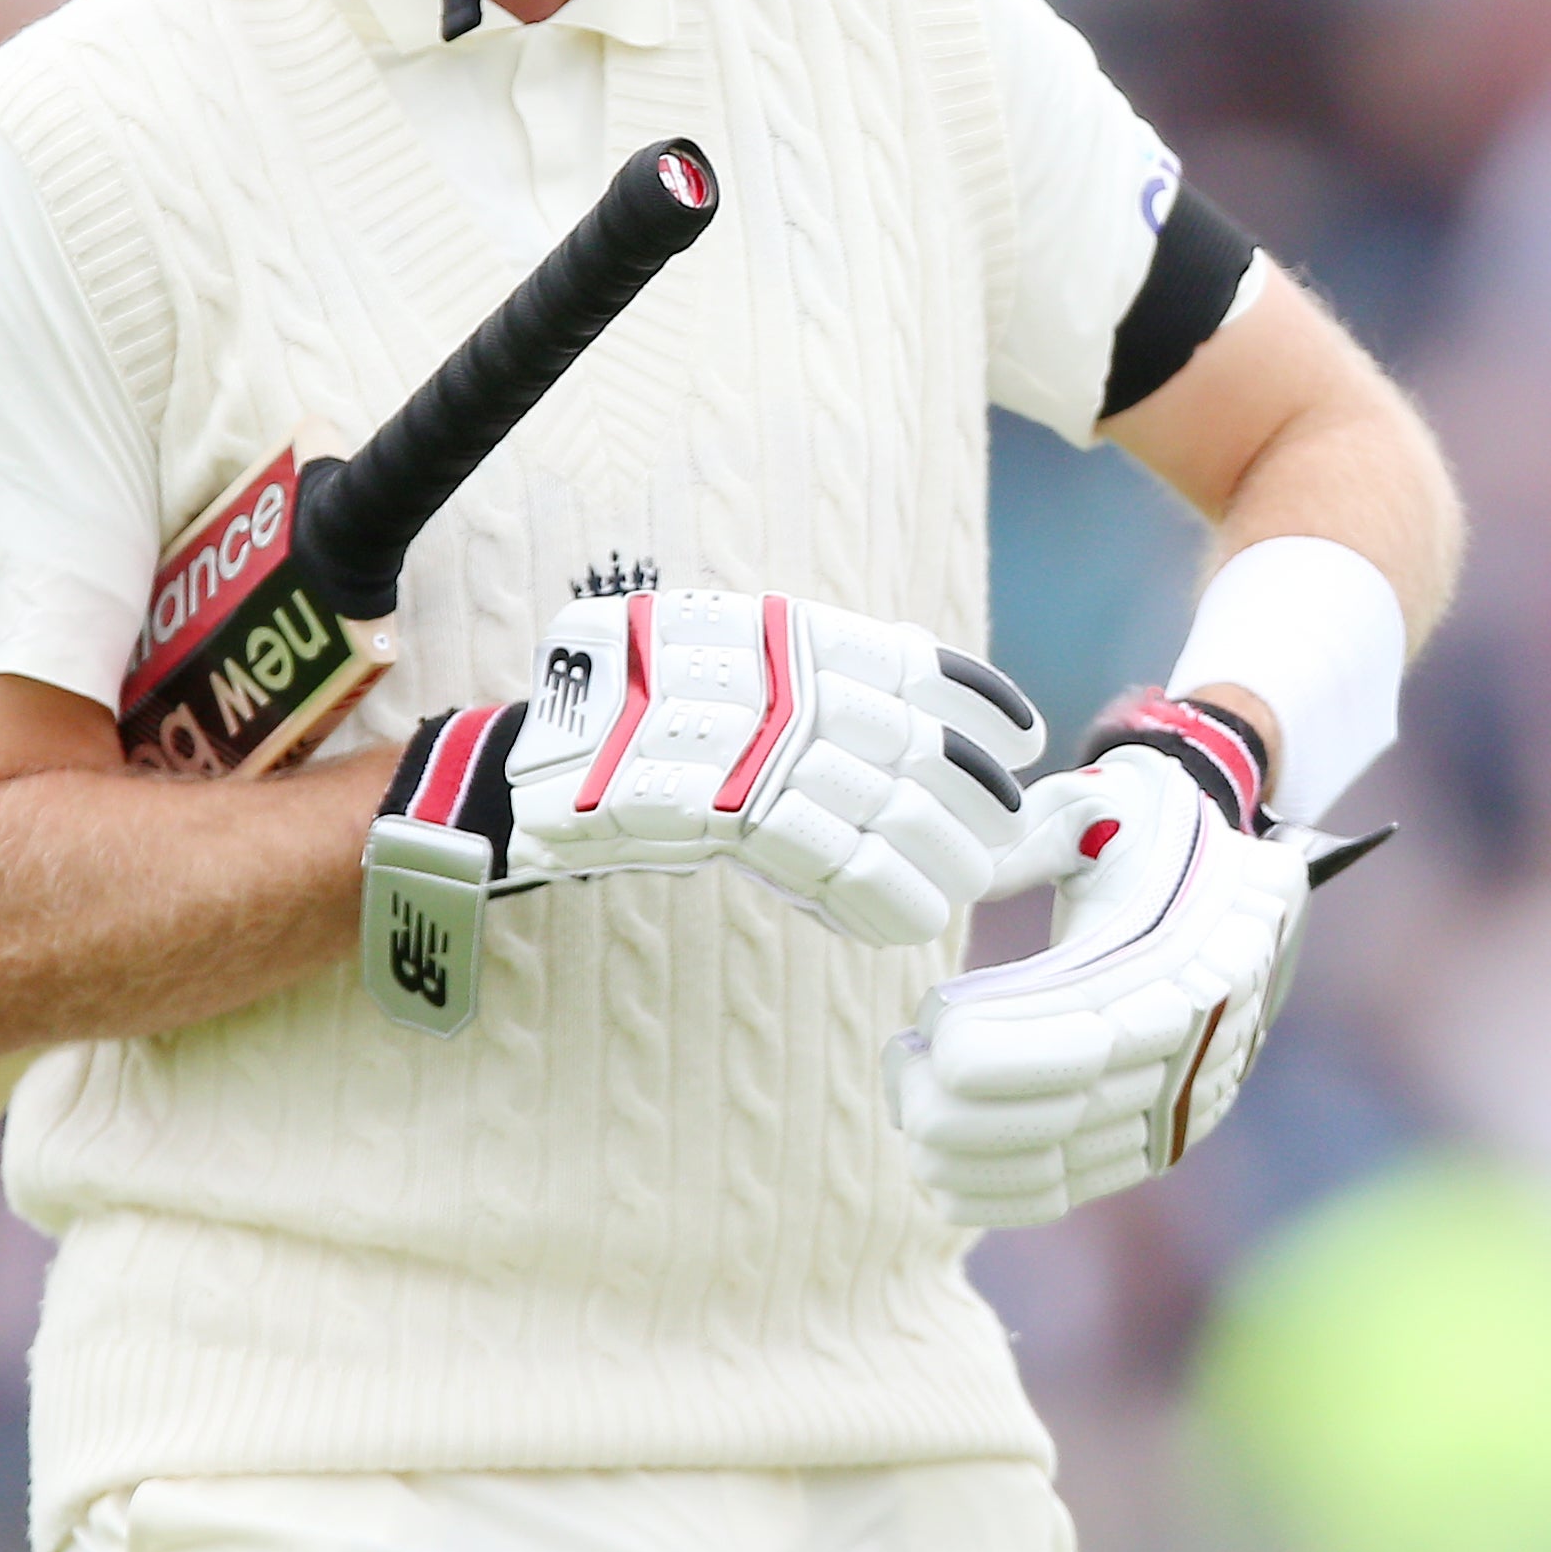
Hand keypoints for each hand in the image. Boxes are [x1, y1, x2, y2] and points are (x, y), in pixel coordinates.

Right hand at [389, 591, 1040, 943]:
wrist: (528, 771)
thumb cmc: (634, 734)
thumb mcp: (732, 687)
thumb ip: (813, 706)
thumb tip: (913, 767)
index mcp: (780, 635)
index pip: (904, 661)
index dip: (974, 699)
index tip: (1022, 737)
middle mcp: (774, 677)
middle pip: (908, 743)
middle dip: (969, 799)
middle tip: (999, 841)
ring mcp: (750, 740)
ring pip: (883, 803)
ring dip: (939, 855)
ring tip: (962, 887)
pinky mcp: (723, 804)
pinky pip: (832, 854)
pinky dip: (882, 892)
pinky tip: (911, 916)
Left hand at [884, 704, 1320, 1225]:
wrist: (1239, 880)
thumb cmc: (1147, 832)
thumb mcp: (1096, 804)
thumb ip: (1021, 841)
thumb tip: (945, 877)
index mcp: (1198, 957)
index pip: (1091, 1035)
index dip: (999, 1047)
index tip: (929, 1019)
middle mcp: (1202, 1046)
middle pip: (1069, 1112)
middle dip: (962, 1107)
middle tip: (901, 1066)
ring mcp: (1185, 1103)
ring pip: (1065, 1161)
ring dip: (968, 1153)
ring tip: (908, 1104)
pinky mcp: (1161, 1140)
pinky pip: (1077, 1188)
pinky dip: (1001, 1194)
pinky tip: (938, 1176)